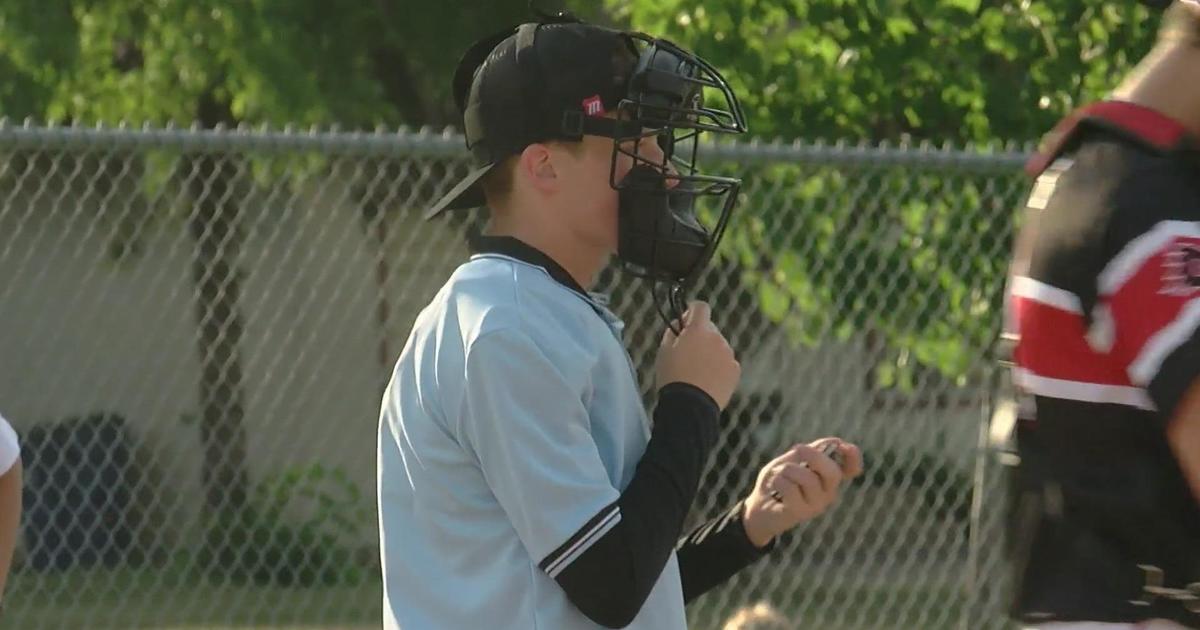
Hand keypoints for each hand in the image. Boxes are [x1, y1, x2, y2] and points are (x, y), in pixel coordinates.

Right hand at [655, 301, 740, 409]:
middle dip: (700, 335)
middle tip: (687, 354)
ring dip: (710, 352)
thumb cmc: (672, 377)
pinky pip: (726, 362)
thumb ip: (673, 330)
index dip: (692, 312)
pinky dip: (719, 367)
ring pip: (719, 346)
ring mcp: (728, 354)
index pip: (701, 307)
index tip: (686, 322)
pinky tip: (707, 380)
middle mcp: (717, 338)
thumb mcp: (664, 350)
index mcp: (698, 330)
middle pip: (710, 328)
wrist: (690, 407)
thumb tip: (682, 323)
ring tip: (696, 372)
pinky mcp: (735, 370)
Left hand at [741, 438, 863, 547]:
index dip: (853, 458)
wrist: (758, 507)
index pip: (851, 469)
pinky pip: (790, 488)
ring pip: (807, 478)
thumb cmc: (778, 480)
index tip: (845, 447)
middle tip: (798, 449)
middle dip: (814, 456)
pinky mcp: (800, 512)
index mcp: (827, 478)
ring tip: (779, 475)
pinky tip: (774, 487)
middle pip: (833, 473)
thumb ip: (811, 451)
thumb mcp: (793, 460)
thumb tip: (835, 442)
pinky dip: (777, 480)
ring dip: (787, 469)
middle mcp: (827, 493)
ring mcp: (816, 505)